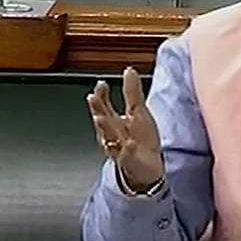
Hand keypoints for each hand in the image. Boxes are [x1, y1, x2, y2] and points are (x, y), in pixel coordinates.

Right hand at [87, 66, 163, 190]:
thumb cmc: (140, 141)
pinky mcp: (129, 162)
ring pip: (109, 138)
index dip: (101, 95)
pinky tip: (130, 144)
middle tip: (93, 97)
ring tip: (101, 118)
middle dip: (97, 109)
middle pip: (102, 120)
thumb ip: (132, 92)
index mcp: (115, 122)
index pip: (103, 106)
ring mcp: (119, 149)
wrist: (147, 171)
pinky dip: (128, 150)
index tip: (101, 83)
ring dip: (104, 128)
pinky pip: (127, 156)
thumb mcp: (138, 113)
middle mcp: (113, 135)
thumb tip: (129, 70)